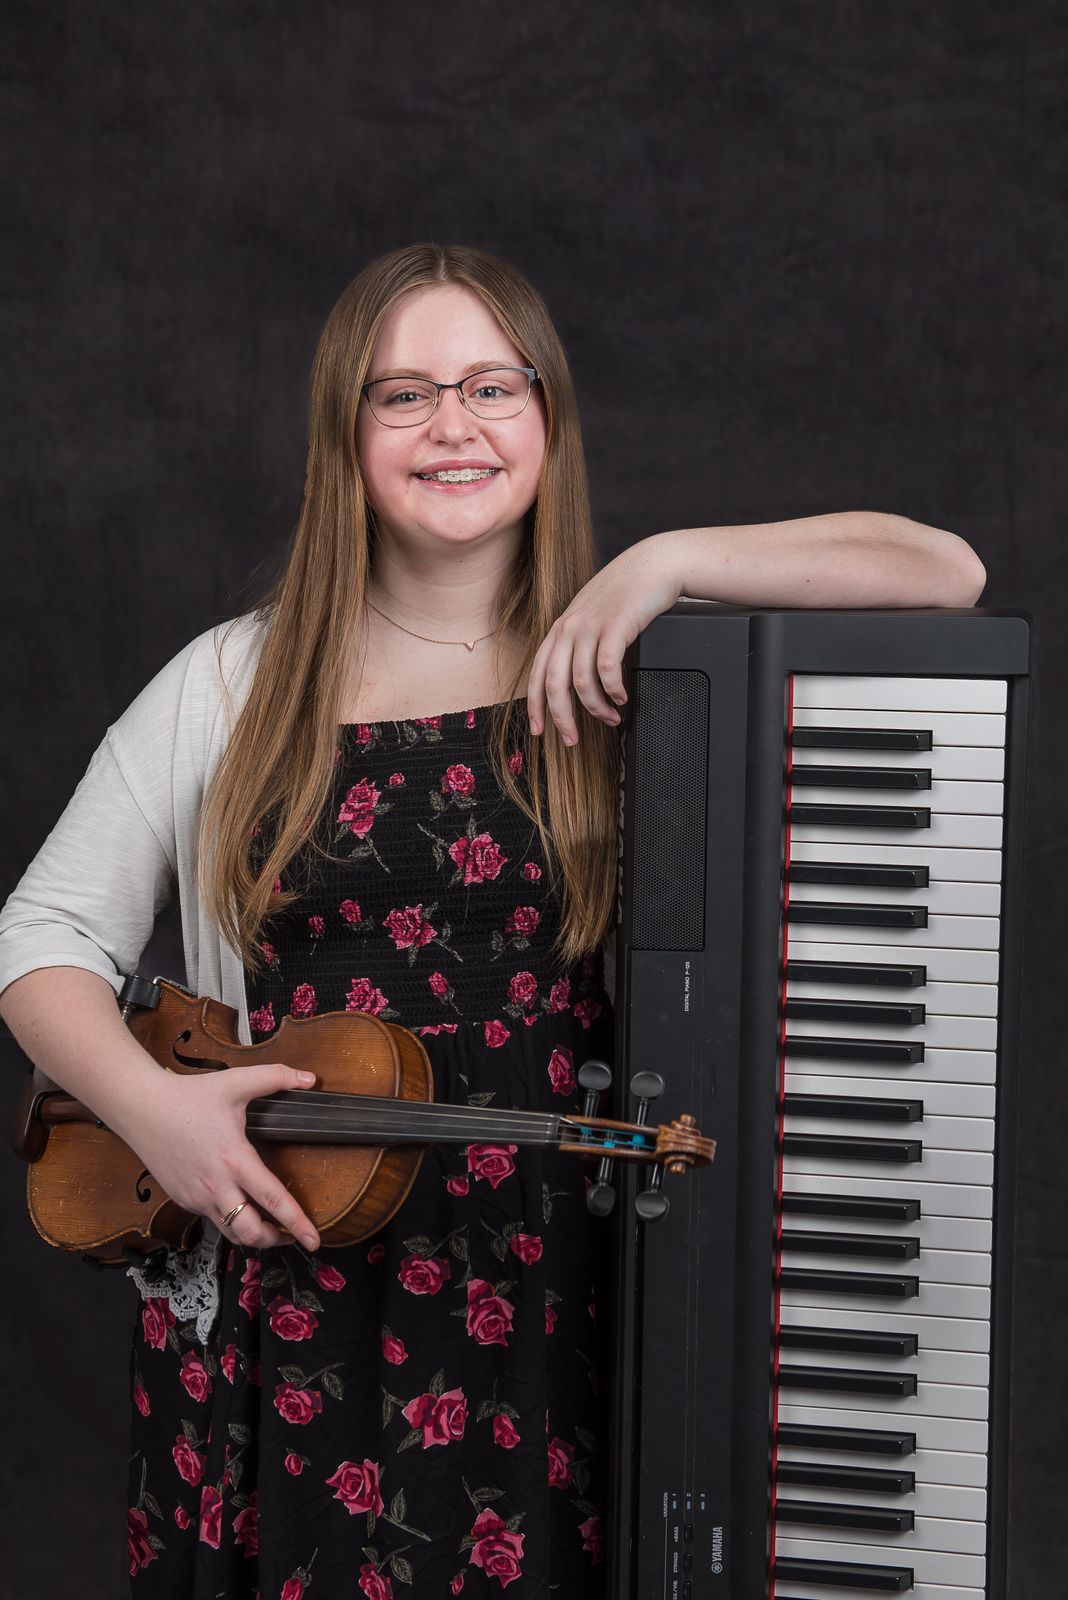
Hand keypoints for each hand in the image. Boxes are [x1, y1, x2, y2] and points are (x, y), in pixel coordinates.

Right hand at [115, 1062, 322, 1251]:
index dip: (297, 1223)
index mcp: (234, 1159)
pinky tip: (238, 1206)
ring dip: (253, 1235)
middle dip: (276, 1240)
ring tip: (271, 1228)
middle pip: (251, 1233)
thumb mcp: (236, 1082)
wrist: (140, 1107)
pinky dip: (230, 1219)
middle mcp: (216, 1186)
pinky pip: (212, 1218)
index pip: (273, 1201)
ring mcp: (197, 1197)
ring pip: (230, 1232)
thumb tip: (309, 1078)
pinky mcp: (183, 1199)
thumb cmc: (188, 1096)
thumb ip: (276, 1077)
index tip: (314, 1240)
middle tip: (293, 1235)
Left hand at [526, 535, 682, 743]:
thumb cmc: (625, 593)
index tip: (540, 731)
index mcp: (560, 629)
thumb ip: (579, 643)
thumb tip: (576, 683)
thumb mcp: (591, 616)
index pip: (537, 674)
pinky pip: (608, 668)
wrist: (652, 564)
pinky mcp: (615, 625)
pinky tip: (622, 696)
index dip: (535, 706)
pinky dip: (614, 689)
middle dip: (562, 718)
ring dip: (596, 708)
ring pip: (583, 682)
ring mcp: (591, 626)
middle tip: (573, 740)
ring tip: (610, 717)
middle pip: (555, 684)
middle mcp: (570, 628)